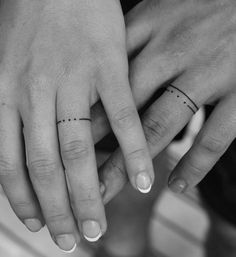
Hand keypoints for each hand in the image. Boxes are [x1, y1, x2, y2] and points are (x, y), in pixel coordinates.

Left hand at [0, 0, 153, 250]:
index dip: (22, 199)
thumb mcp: (3, 64)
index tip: (36, 224)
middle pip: (46, 166)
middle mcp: (36, 93)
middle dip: (58, 209)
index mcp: (6, 93)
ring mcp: (74, 82)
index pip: (10, 162)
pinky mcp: (108, 68)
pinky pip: (121, 117)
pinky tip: (142, 180)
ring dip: (89, 193)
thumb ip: (11, 109)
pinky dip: (132, 151)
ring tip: (97, 227)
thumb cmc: (30, 18)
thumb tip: (19, 147)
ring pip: (79, 150)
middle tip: (70, 241)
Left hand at [93, 0, 235, 201]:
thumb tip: (99, 70)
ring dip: (131, 165)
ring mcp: (208, 72)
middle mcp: (173, 52)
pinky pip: (212, 137)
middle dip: (96, 148)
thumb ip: (130, 38)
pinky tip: (177, 185)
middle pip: (124, 109)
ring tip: (108, 192)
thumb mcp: (159, 10)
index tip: (61, 142)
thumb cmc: (201, 4)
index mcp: (150, 29)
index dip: (82, 114)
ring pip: (160, 127)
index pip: (106, 79)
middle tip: (73, 179)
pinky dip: (194, 164)